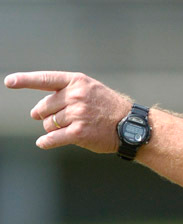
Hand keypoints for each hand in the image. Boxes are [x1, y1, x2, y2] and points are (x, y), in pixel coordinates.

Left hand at [4, 71, 132, 153]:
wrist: (130, 125)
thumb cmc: (109, 108)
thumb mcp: (90, 90)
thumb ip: (65, 93)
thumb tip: (36, 112)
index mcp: (77, 82)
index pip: (45, 79)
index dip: (25, 80)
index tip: (9, 82)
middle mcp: (76, 96)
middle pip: (43, 107)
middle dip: (45, 115)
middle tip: (57, 118)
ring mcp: (77, 114)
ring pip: (48, 124)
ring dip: (52, 129)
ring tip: (69, 128)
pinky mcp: (79, 132)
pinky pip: (53, 138)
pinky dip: (46, 142)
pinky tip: (44, 143)